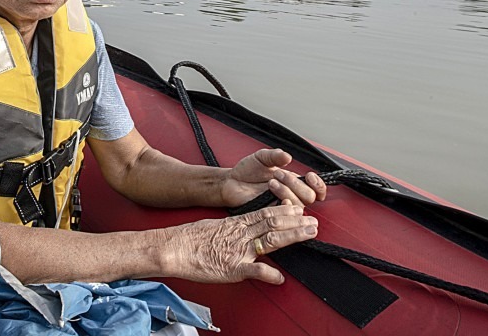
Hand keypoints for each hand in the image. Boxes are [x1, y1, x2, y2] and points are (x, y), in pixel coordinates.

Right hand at [166, 202, 317, 283]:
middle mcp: (240, 234)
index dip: (285, 211)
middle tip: (313, 220)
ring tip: (309, 233)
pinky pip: (253, 271)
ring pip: (270, 240)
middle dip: (296, 222)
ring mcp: (238, 251)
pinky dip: (268, 274)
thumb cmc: (189, 238)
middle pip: (273, 223)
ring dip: (292, 236)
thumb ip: (232, 229)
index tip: (299, 209)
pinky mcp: (232, 269)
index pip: (265, 214)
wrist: (173, 248)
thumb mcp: (213, 226)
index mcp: (235, 224)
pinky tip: (280, 278)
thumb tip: (245, 229)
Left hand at [220, 148, 326, 207]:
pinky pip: (284, 214)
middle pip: (309, 197)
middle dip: (295, 183)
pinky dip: (282, 203)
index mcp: (293, 181)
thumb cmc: (247, 170)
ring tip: (271, 182)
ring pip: (298, 205)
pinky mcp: (272, 213)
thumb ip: (275, 156)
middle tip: (278, 174)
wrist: (231, 181)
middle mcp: (291, 194)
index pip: (316, 188)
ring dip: (286, 191)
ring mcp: (281, 205)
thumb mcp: (261, 157)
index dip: (319, 185)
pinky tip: (271, 193)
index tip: (310, 176)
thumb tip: (288, 156)